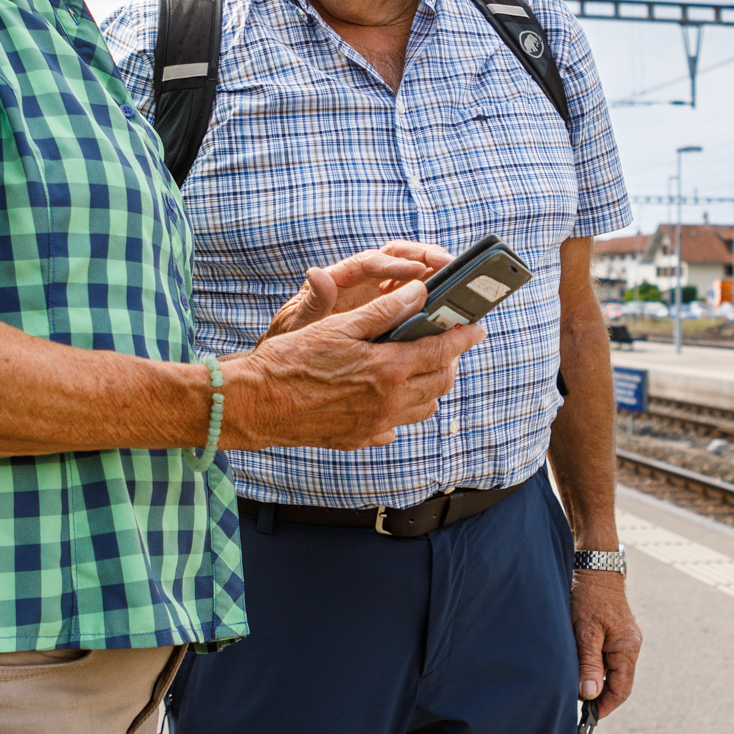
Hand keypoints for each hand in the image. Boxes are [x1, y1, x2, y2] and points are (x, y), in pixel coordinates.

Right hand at [223, 280, 485, 450]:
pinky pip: (396, 426)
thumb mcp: (339, 325)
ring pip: (423, 407)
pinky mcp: (360, 438)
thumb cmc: (291, 360)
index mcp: (387, 369)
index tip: (477, 328)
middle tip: (449, 343)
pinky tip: (388, 394)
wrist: (255, 404)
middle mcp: (389, 402)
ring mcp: (375, 425)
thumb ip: (384, 311)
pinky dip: (402, 409)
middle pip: (440, 381)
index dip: (464, 338)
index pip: (443, 352)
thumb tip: (420, 294)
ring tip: (422, 366)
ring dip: (430, 385)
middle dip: (451, 360)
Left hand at [258, 242, 450, 342]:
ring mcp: (382, 293)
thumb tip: (316, 274)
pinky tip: (453, 310)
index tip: (417, 270)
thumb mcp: (299, 323)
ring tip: (459, 281)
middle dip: (426, 257)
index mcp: (343, 277)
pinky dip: (437, 299)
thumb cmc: (295, 339)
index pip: (372, 262)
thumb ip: (313, 302)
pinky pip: (420, 298)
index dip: (395, 265)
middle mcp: (365, 280)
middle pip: (400, 256)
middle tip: (450, 265)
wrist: (297, 365)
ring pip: (415, 274)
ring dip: (437, 273)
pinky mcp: (394, 310)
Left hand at [571, 570, 640, 719]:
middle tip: (577, 706)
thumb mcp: (585, 632)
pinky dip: (595, 668)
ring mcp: (624, 638)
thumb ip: (589, 664)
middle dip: (599, 696)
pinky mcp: (614, 632)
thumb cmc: (590, 596)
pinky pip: (607, 658)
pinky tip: (580, 668)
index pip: (621, 689)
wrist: (594, 565)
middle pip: (618, 682)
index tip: (588, 717)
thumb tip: (590, 695)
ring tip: (575, 688)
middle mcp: (630, 645)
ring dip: (596, 681)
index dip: (605, 706)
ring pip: (611, 670)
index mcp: (628, 647)